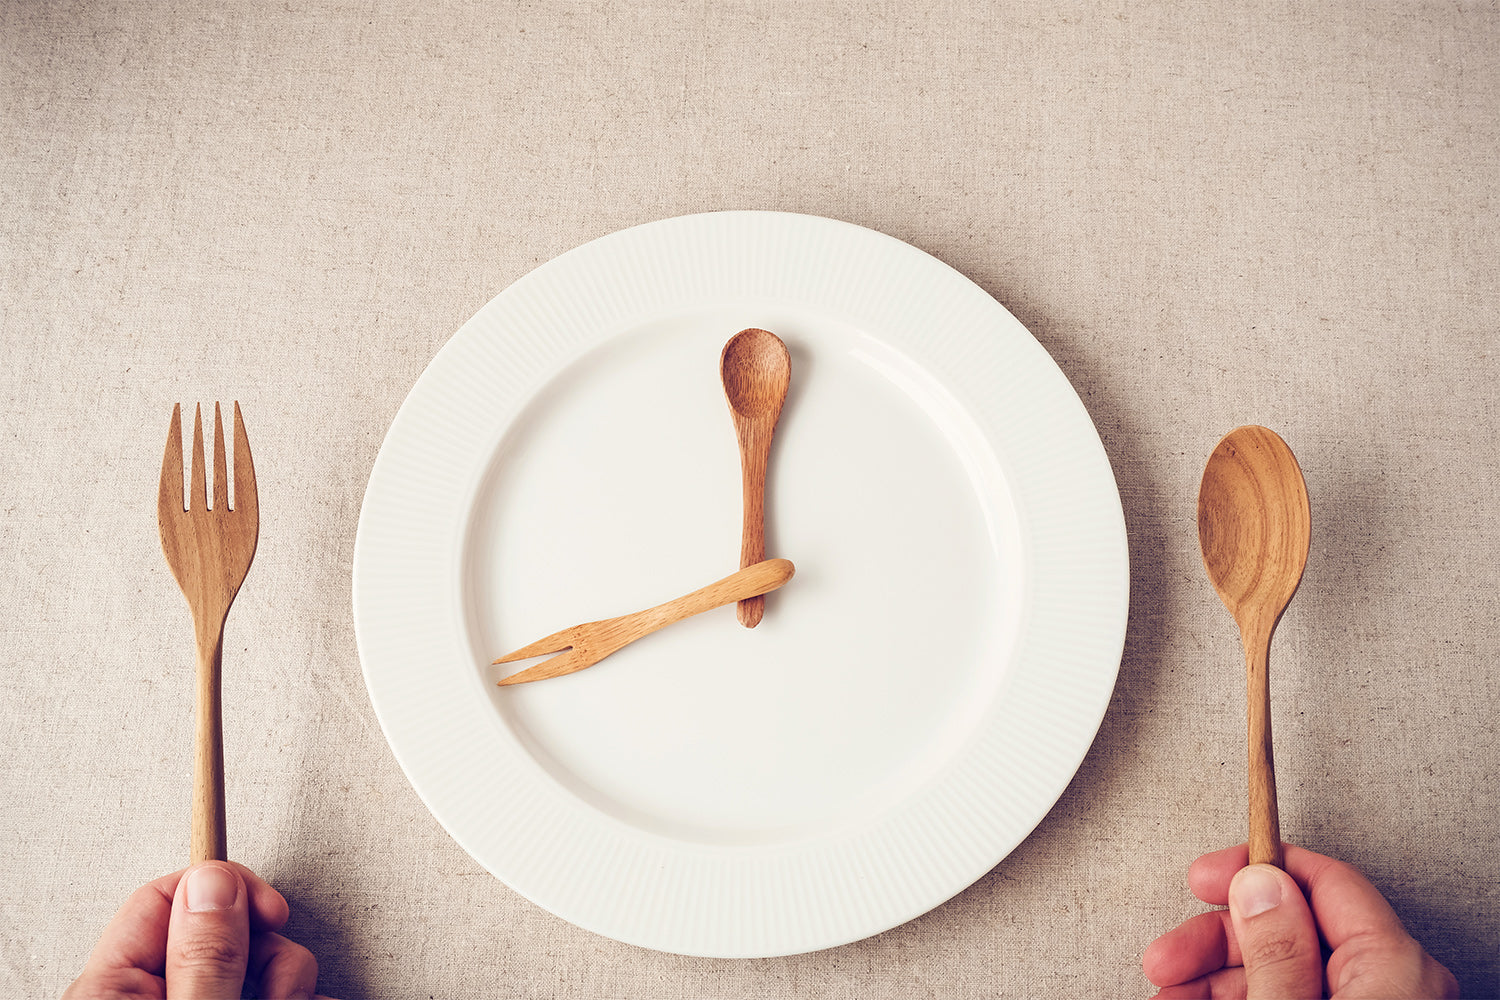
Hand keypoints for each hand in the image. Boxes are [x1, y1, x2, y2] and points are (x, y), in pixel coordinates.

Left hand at [64, 861, 328, 999]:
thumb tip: (214, 881)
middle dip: (270, 951)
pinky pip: (266, 992)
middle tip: (284, 990)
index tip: (272, 912)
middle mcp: (146, 996)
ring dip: (288, 981)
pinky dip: (293, 996)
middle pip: (222, 929)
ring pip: (252, 965)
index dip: (230, 890)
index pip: (171, 893)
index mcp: (114, 989)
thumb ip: (203, 957)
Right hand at [1143, 843, 1456, 998]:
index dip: (1251, 868)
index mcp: (1395, 966)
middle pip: (1290, 929)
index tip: (1204, 877)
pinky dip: (1237, 999)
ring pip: (1282, 972)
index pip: (1320, 879)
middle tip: (1169, 956)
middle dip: (1215, 941)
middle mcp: (1396, 987)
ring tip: (1168, 996)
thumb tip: (1258, 883)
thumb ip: (1277, 949)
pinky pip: (1291, 999)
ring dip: (1213, 978)